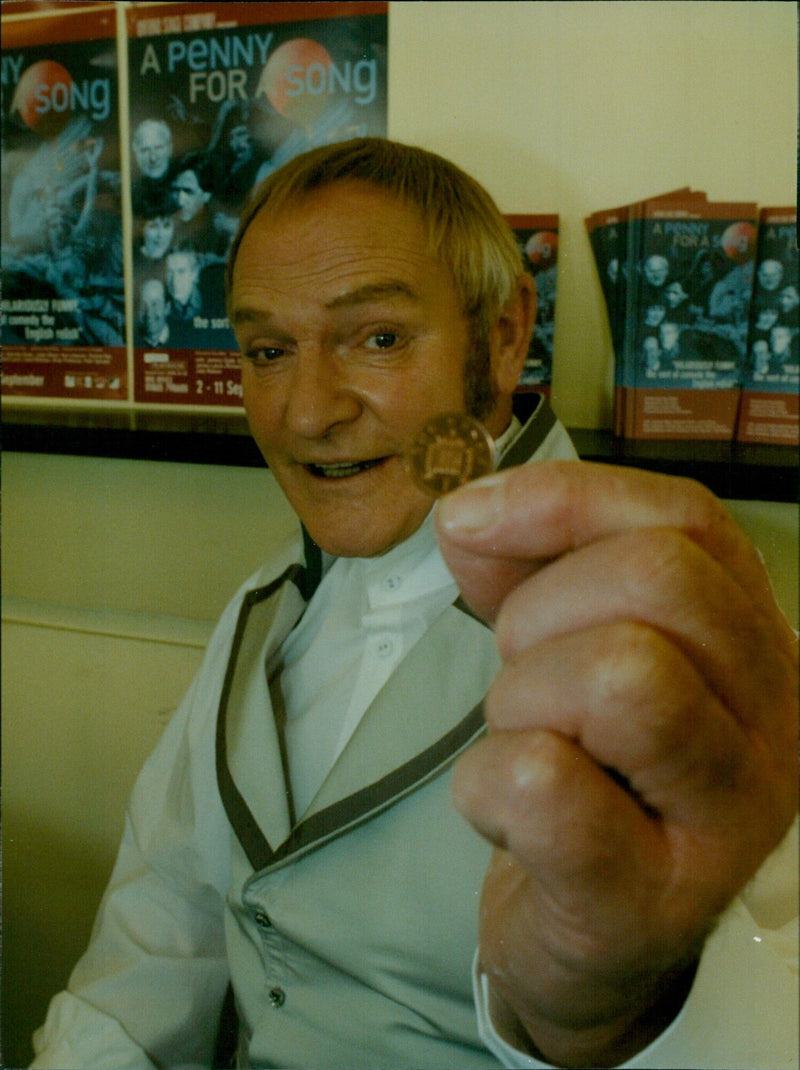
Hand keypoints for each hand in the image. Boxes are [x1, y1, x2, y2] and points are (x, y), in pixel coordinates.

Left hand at [436, 460, 797, 1066]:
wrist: (587, 937)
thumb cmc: (584, 774)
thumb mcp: (562, 645)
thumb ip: (527, 564)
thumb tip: (468, 515)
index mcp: (756, 642)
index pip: (687, 519)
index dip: (565, 500)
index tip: (466, 520)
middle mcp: (775, 722)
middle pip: (661, 580)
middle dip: (540, 614)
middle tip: (521, 677)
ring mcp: (728, 819)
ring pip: (620, 675)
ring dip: (523, 699)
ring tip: (526, 742)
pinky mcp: (649, 900)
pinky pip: (543, 783)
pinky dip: (486, 783)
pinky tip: (504, 813)